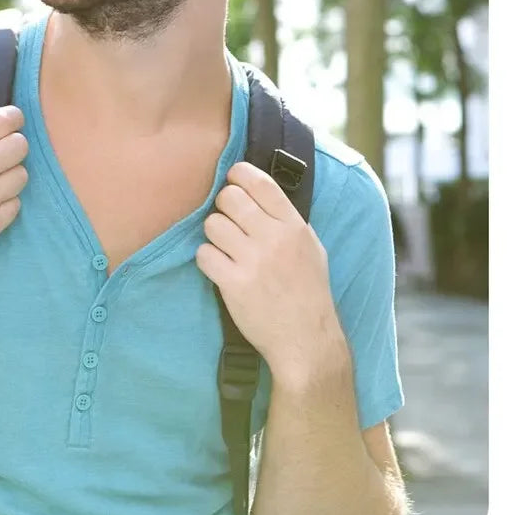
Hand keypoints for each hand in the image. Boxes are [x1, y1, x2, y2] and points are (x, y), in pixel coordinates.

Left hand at [195, 161, 342, 382]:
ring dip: (214, 234)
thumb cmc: (308, 292)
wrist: (306, 340)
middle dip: (223, 206)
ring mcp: (253, 261)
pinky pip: (204, 254)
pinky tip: (220, 268)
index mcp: (293, 226)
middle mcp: (274, 239)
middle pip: (229, 198)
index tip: (232, 179)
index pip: (260, 183)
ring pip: (213, 224)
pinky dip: (207, 260)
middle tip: (229, 221)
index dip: (239, 174)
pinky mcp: (234, 283)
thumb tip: (258, 192)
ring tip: (225, 248)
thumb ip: (286, 220)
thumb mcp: (311, 248)